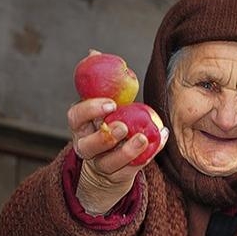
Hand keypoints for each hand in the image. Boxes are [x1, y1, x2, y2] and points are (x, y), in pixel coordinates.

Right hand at [67, 98, 168, 214]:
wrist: (112, 164)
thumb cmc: (110, 125)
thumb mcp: (106, 109)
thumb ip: (107, 92)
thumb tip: (106, 59)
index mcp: (81, 127)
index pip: (75, 117)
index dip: (90, 110)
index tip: (111, 103)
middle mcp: (87, 147)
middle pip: (88, 146)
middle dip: (105, 137)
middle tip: (123, 127)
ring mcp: (102, 164)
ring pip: (110, 162)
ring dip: (127, 151)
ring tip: (143, 139)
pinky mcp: (119, 176)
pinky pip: (134, 167)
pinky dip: (150, 153)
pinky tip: (160, 139)